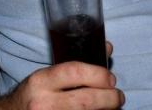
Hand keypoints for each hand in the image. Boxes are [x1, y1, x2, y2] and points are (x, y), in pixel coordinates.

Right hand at [0, 43, 123, 109]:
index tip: (111, 78)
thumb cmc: (33, 94)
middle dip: (108, 99)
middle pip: (84, 101)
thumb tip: (107, 48)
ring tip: (112, 106)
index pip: (73, 72)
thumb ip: (74, 66)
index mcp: (41, 81)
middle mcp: (42, 103)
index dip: (97, 75)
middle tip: (118, 97)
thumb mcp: (47, 76)